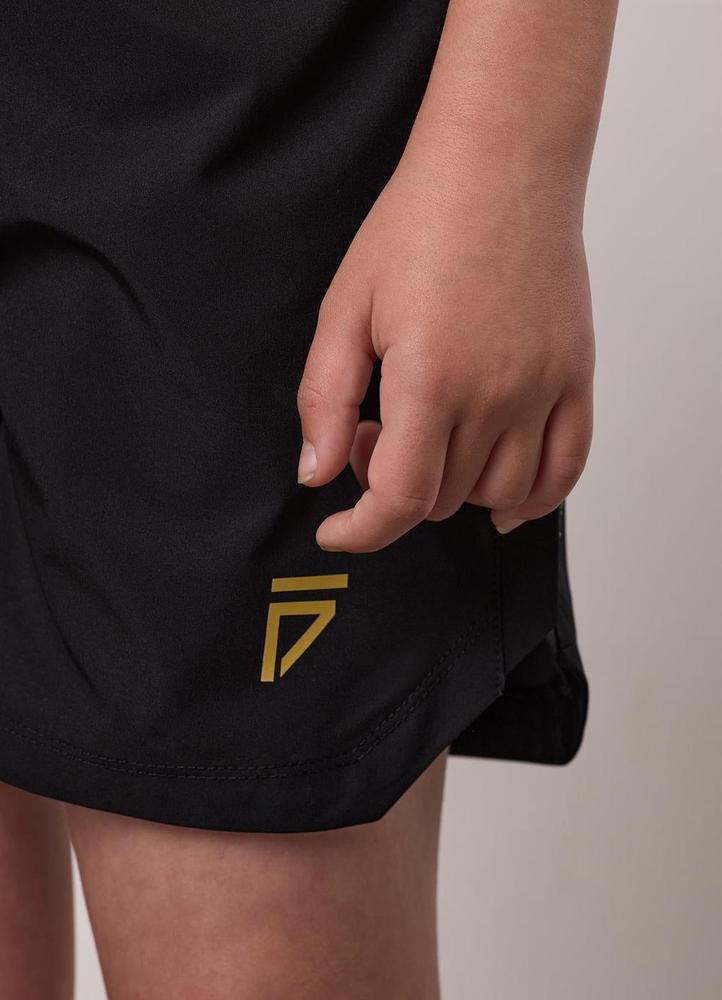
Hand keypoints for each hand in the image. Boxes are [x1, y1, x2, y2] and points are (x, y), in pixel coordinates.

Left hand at [296, 156, 593, 552]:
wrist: (501, 164)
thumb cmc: (418, 225)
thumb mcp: (346, 308)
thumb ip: (326, 400)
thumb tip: (315, 475)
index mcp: (430, 379)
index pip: (400, 499)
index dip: (361, 531)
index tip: (337, 532)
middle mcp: (495, 395)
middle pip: (443, 497)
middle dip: (395, 483)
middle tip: (377, 428)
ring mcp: (543, 388)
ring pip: (499, 494)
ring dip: (455, 489)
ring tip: (433, 433)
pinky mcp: (575, 377)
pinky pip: (566, 469)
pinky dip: (534, 498)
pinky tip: (506, 501)